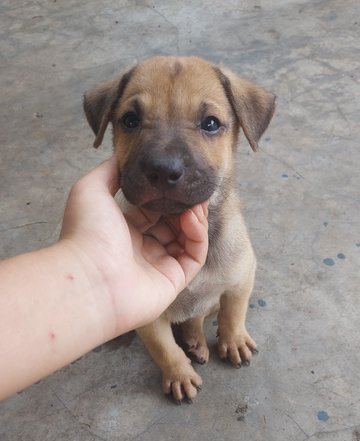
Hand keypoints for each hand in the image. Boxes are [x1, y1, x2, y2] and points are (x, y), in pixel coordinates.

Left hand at [60, 156, 208, 334]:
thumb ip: (110, 171)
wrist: (89, 276)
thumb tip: (126, 156)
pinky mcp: (173, 282)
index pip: (152, 212)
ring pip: (187, 240)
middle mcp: (140, 250)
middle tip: (192, 188)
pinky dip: (198, 236)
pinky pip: (194, 257)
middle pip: (172, 225)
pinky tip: (192, 217)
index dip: (165, 196)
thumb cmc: (86, 233)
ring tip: (195, 201)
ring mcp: (158, 267)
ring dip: (194, 218)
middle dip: (184, 206)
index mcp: (122, 231)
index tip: (175, 180)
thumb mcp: (90, 189)